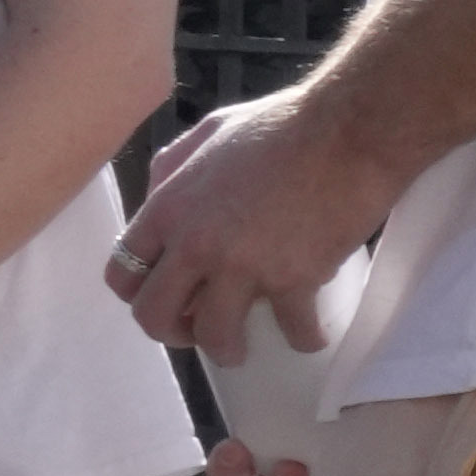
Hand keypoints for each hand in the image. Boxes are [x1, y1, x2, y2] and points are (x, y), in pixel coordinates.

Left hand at [108, 93, 403, 371]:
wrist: (352, 131)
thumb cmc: (287, 125)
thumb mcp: (210, 132)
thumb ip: (175, 167)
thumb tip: (160, 194)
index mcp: (170, 207)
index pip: (122, 272)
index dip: (138, 293)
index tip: (165, 296)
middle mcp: (195, 244)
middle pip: (154, 315)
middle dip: (172, 333)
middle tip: (196, 331)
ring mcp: (243, 267)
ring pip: (215, 337)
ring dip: (228, 350)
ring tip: (244, 349)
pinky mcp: (293, 281)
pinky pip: (291, 331)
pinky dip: (302, 338)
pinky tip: (310, 334)